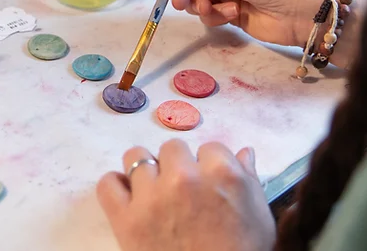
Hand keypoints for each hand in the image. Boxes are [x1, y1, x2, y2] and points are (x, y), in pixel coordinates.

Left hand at [97, 141, 275, 250]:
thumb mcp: (258, 218)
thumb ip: (249, 180)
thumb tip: (244, 152)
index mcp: (222, 173)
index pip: (210, 148)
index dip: (207, 166)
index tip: (206, 183)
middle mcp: (184, 177)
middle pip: (172, 149)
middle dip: (177, 166)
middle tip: (182, 191)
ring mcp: (152, 196)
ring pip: (136, 157)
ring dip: (145, 171)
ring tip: (154, 192)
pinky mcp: (125, 218)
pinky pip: (108, 183)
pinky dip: (115, 187)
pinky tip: (128, 198)